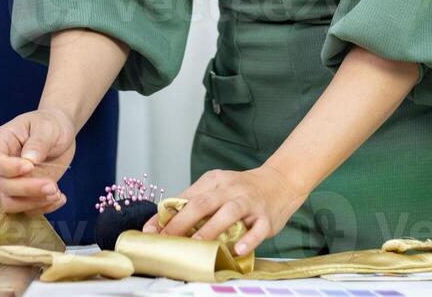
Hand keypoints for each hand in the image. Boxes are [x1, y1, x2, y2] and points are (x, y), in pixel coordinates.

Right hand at [0, 108, 76, 214]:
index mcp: (2, 142)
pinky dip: (44, 208)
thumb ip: (38, 142)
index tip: (30, 166)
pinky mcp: (26, 193)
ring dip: (34, 202)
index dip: (7, 168)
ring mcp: (14, 181)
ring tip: (57, 193)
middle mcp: (3, 165)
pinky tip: (60, 197)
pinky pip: (27, 209)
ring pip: (11, 203)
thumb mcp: (47, 127)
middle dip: (28, 189)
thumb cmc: (50, 124)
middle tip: (52, 186)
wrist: (61, 132)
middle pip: (4, 185)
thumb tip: (29, 160)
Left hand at [142, 165, 307, 255]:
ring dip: (210, 229)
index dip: (167, 215)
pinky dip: (247, 240)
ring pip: (229, 213)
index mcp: (215, 181)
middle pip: (203, 202)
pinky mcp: (266, 218)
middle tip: (167, 239)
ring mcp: (250, 203)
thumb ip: (195, 201)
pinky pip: (257, 230)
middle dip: (182, 222)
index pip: (186, 197)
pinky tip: (236, 250)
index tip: (150, 232)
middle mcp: (231, 189)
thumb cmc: (242, 189)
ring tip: (195, 243)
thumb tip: (163, 222)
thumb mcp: (218, 187)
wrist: (281, 181)